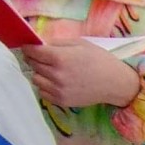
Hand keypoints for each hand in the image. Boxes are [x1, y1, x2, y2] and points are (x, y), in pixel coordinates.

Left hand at [23, 39, 143, 107]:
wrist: (115, 83)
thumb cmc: (100, 60)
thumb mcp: (80, 44)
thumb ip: (57, 43)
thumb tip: (39, 43)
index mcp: (60, 58)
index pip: (32, 51)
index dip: (29, 47)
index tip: (29, 46)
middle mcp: (56, 75)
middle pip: (32, 64)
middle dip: (34, 58)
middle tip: (42, 57)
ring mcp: (58, 90)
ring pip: (35, 79)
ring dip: (39, 73)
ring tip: (50, 70)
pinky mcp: (61, 101)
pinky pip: (42, 92)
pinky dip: (45, 86)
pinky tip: (56, 82)